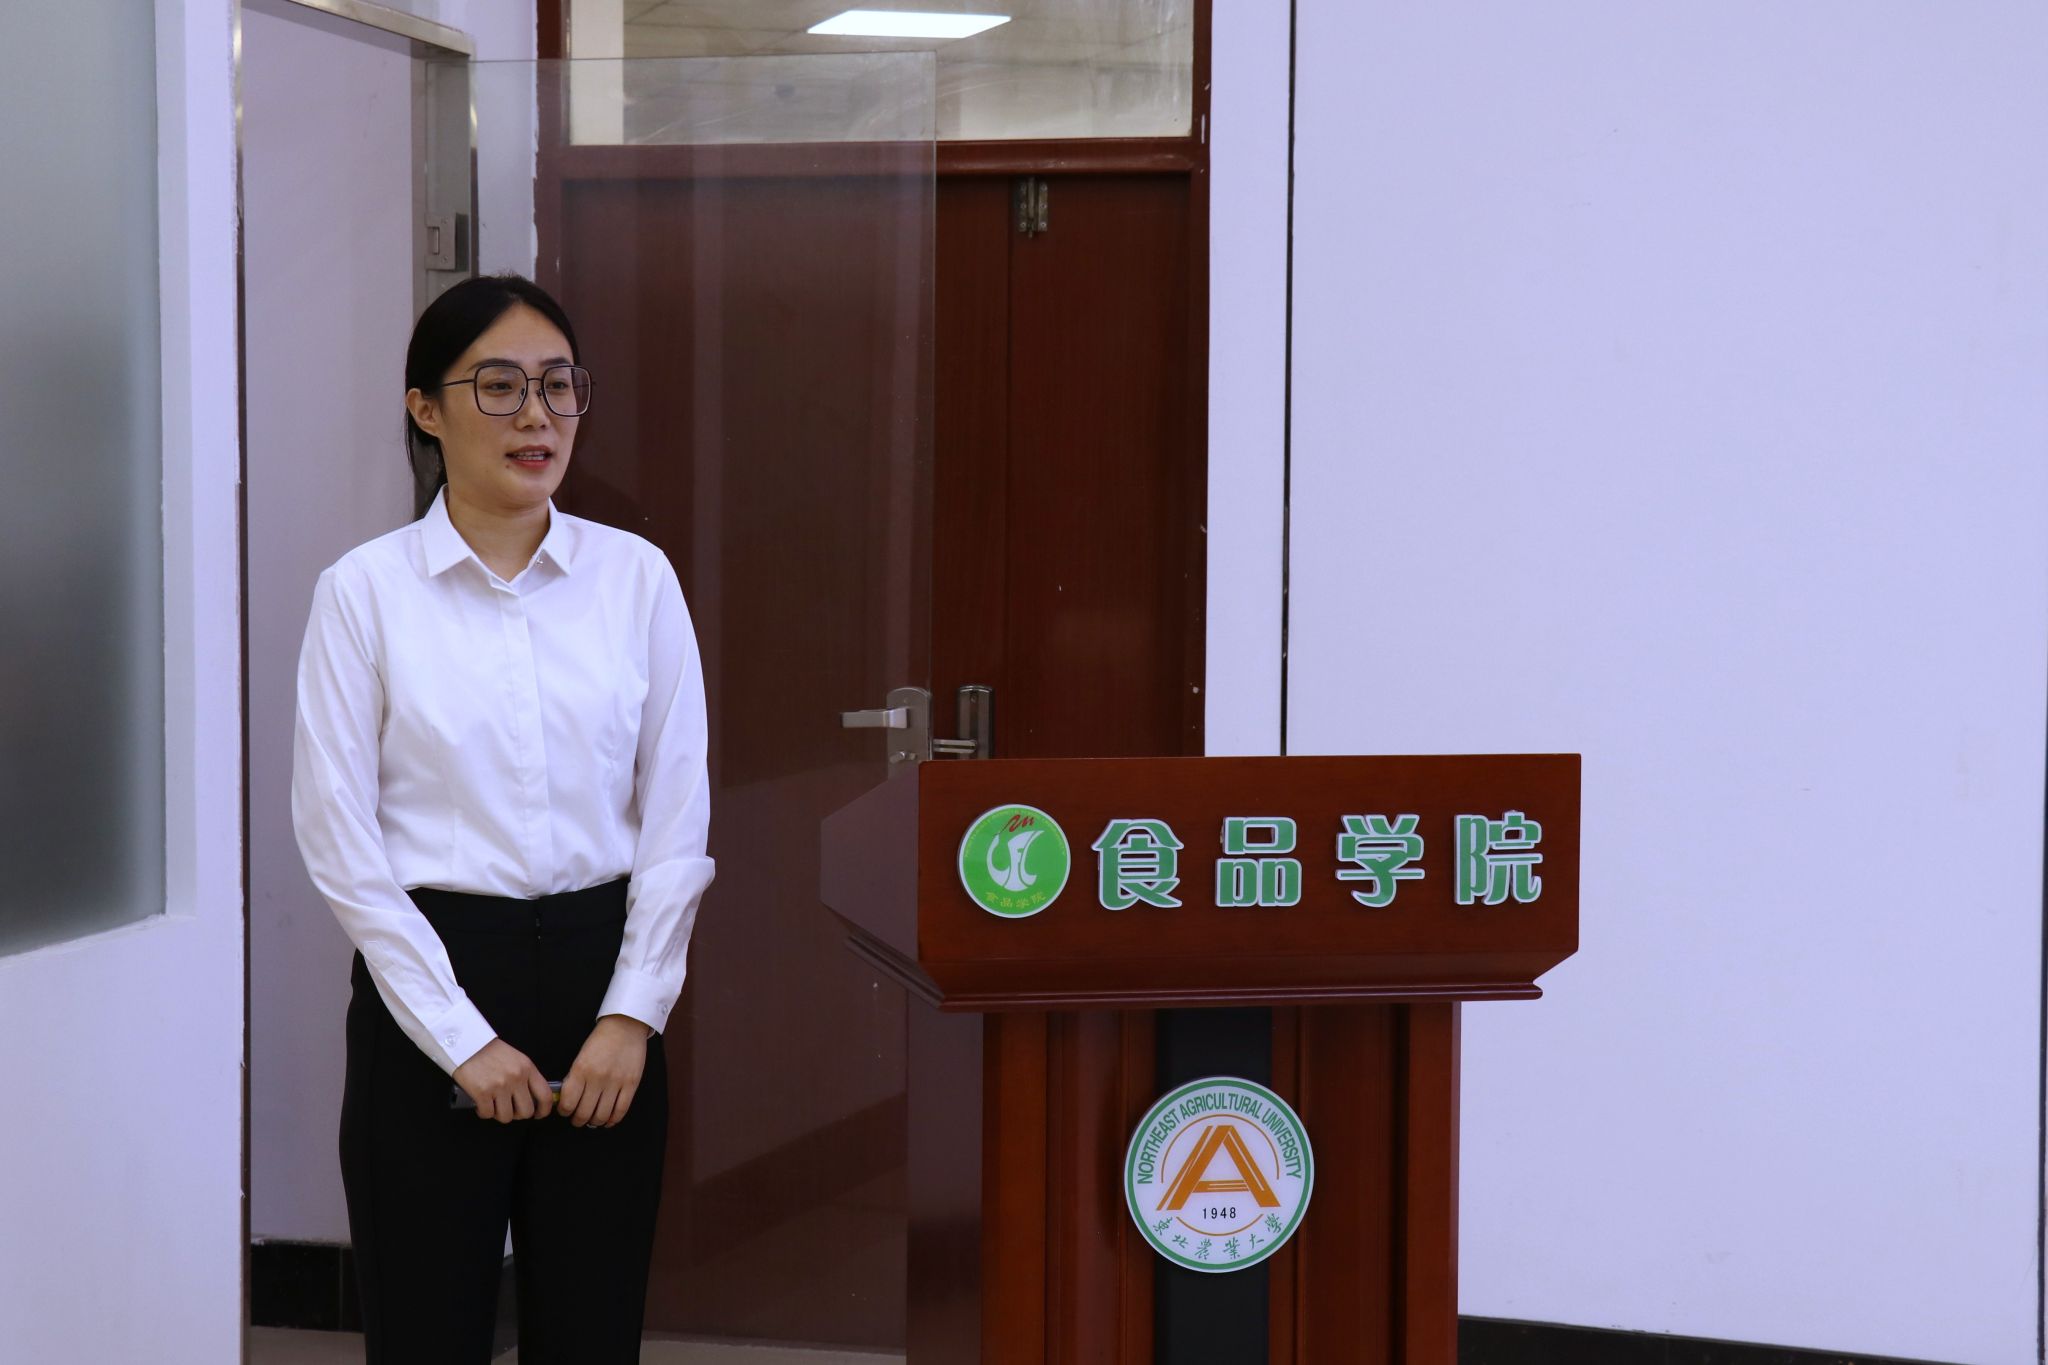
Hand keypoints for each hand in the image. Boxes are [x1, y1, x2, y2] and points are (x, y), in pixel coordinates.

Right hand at [452, 1039, 553, 1123]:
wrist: (466, 1043)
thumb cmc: (490, 1051)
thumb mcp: (516, 1059)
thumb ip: (525, 1076)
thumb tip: (530, 1098)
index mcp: (527, 1068)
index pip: (545, 1095)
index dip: (543, 1110)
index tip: (538, 1115)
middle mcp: (516, 1078)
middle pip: (526, 1111)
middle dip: (518, 1115)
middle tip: (510, 1110)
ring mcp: (500, 1086)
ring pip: (506, 1116)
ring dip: (499, 1114)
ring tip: (493, 1105)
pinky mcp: (482, 1093)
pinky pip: (488, 1114)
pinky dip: (484, 1112)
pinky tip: (481, 1104)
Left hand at [559, 1014, 651, 1128]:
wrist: (625, 1026)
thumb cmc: (600, 1040)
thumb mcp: (581, 1056)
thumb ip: (574, 1078)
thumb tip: (569, 1100)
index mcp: (581, 1070)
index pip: (568, 1102)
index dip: (564, 1112)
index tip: (565, 1112)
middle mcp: (597, 1078)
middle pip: (584, 1113)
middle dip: (578, 1120)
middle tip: (577, 1119)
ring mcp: (615, 1082)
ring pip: (602, 1115)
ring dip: (594, 1122)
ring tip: (592, 1120)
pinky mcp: (631, 1084)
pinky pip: (621, 1110)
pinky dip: (612, 1120)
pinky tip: (608, 1120)